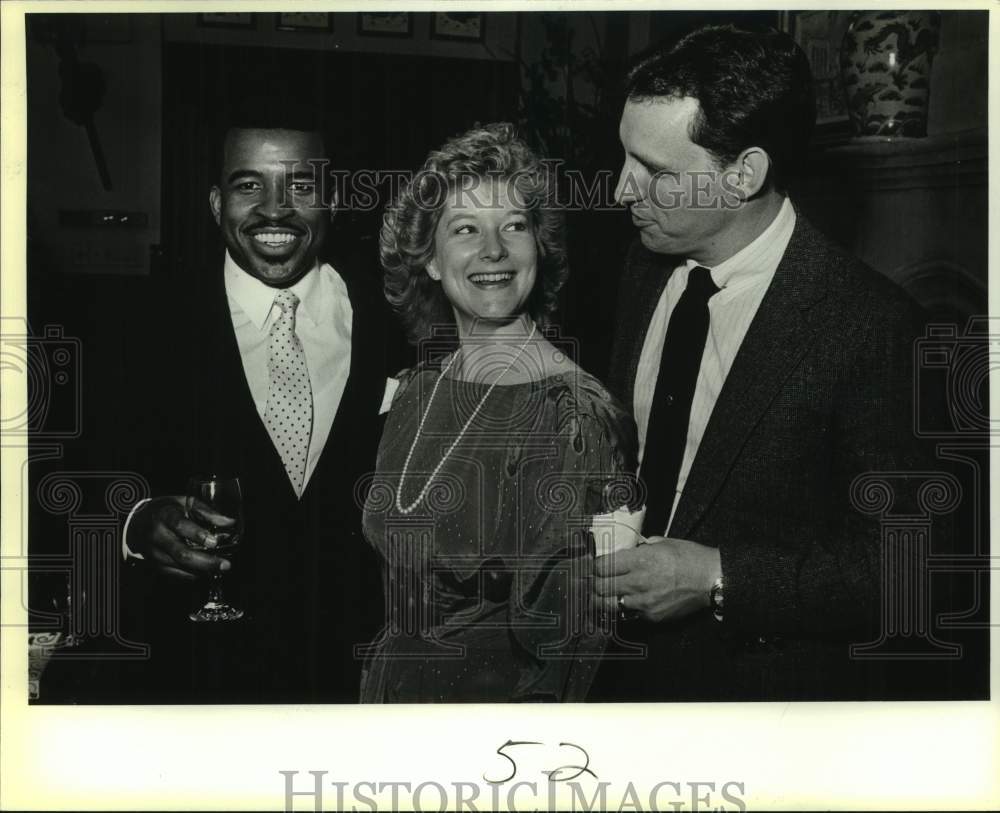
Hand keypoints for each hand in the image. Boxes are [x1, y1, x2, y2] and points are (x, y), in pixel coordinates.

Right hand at [127, 496, 234, 580]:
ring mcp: (155, 553)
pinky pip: (175, 574)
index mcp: (165, 516)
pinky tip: (206, 572)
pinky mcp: (155, 565)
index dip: (197, 534)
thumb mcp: (184, 503)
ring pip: (179, 567)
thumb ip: (206, 512)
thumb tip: (230, 522)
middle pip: (181, 553)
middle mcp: (157, 536)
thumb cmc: (166, 510)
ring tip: (220, 568)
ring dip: (202, 570)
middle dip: (206, 561)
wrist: (138, 522)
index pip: (180, 526)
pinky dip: (192, 575)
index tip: (214, 542)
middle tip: (225, 564)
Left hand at [593, 537, 720, 623]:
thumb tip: (626, 552)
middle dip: (594, 583)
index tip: (595, 566)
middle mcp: (638, 582)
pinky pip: (629, 614)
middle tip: (593, 581)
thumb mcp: (662, 543)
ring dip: (603, 599)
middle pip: (600, 587)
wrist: (712, 580)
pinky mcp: (652, 617)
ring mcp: (644, 602)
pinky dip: (624, 608)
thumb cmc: (690, 557)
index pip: (602, 566)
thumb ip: (639, 548)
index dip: (595, 566)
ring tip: (600, 595)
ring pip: (609, 605)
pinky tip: (624, 602)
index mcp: (640, 560)